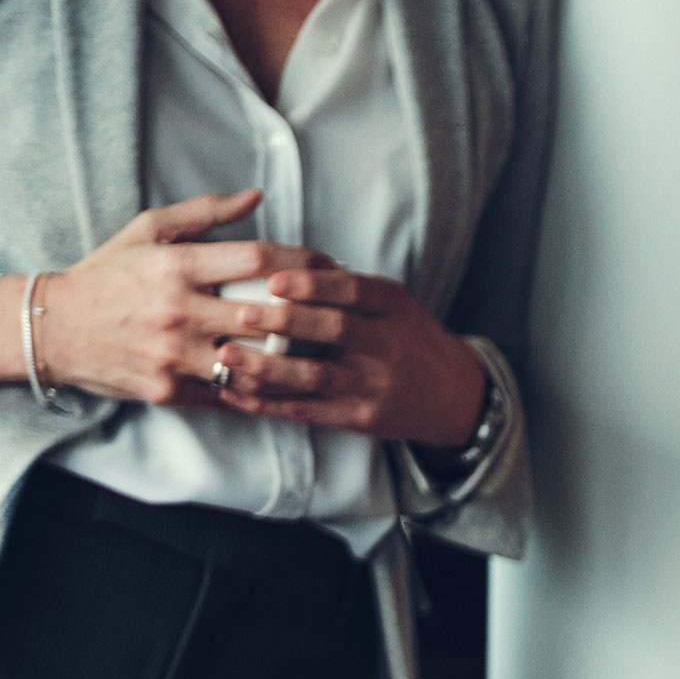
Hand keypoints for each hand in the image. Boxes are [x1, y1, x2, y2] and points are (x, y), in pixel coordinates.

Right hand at [0, 190, 329, 406]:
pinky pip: (229, 394)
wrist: (53, 329)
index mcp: (175, 266)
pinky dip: (261, 389)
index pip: (257, 261)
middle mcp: (176, 311)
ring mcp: (172, 355)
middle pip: (266, 315)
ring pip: (255, 362)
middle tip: (344, 312)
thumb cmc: (109, 275)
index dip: (304, 263)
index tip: (332, 266)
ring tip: (326, 351)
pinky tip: (290, 383)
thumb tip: (256, 195)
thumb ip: (204, 214)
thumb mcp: (148, 231)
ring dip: (294, 359)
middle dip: (312, 313)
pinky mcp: (168, 389)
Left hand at [205, 265, 487, 446]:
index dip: (313, 285)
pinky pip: (306, 410)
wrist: (454, 396)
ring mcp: (374, 385)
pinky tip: (235, 392)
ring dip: (265, 366)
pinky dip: (267, 403)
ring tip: (226, 355)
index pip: (354, 290)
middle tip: (239, 312)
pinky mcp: (360, 418)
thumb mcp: (394, 305)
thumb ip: (346, 286)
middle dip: (283, 321)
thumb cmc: (409, 340)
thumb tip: (286, 259)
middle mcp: (389, 346)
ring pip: (314, 376)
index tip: (274, 279)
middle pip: (334, 330)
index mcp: (395, 308)